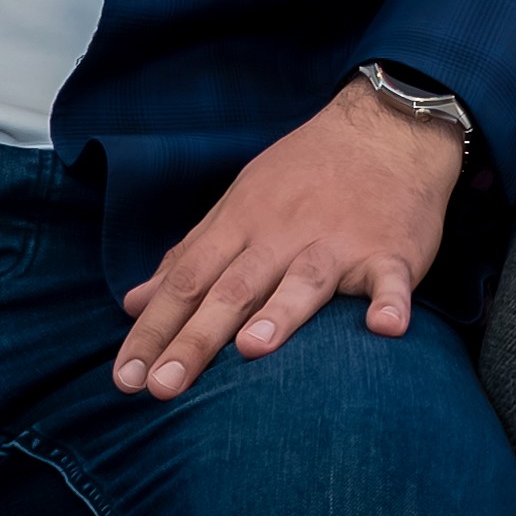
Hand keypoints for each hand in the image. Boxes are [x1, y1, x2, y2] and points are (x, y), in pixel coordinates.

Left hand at [113, 78, 465, 402]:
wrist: (384, 128)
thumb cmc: (304, 176)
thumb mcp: (237, 205)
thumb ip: (190, 257)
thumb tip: (134, 303)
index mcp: (240, 225)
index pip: (186, 281)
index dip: (153, 329)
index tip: (125, 378)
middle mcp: (282, 234)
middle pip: (233, 289)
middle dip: (196, 339)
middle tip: (163, 388)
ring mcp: (338, 242)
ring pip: (304, 280)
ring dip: (281, 313)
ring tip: (253, 349)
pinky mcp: (390, 251)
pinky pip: (390, 280)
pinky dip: (390, 302)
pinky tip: (385, 328)